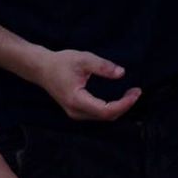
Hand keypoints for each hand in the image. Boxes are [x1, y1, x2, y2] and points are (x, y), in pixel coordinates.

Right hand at [20, 44, 137, 120]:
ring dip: (119, 108)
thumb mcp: (83, 59)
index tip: (135, 93)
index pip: (106, 110)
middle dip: (125, 106)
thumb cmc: (61, 63)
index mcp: (77, 100)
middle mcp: (76, 111)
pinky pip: (98, 114)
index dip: (124, 104)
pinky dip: (111, 108)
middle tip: (136, 91)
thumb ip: (102, 66)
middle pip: (106, 116)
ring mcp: (76, 114)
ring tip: (131, 94)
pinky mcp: (77, 111)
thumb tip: (121, 73)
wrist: (41, 69)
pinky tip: (120, 98)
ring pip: (103, 117)